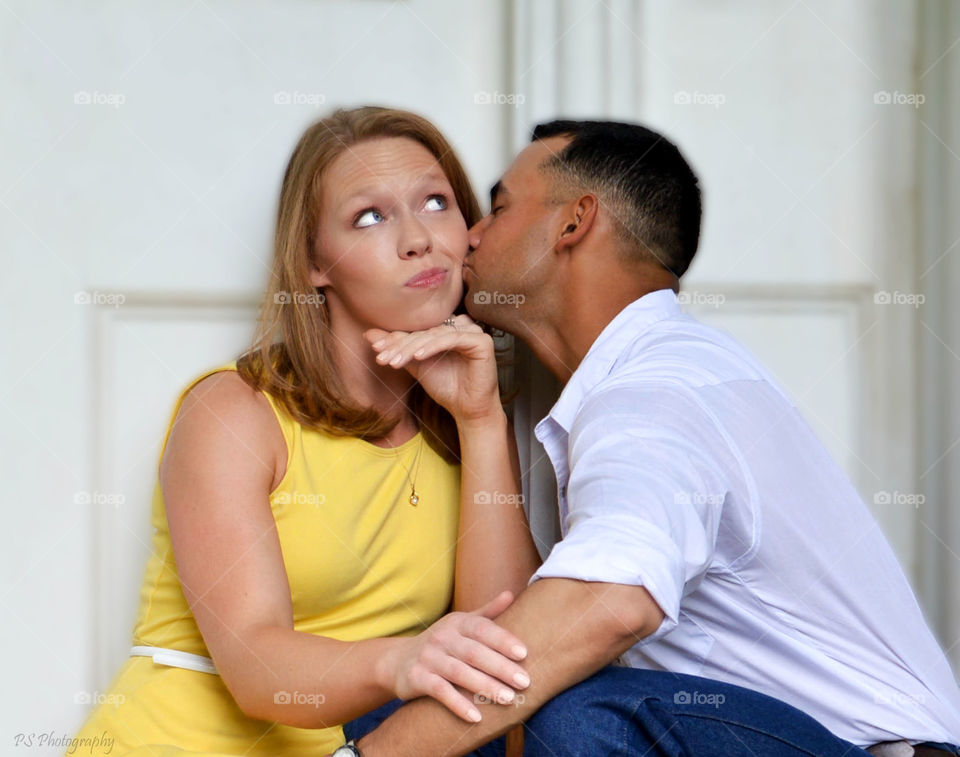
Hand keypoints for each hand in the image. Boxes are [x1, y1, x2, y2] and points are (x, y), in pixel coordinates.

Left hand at [364, 315, 500, 424]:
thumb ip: (397, 349)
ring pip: (435, 335)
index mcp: (448, 328)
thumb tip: (369, 334)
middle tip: (382, 357)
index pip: (418, 330)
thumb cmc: (446, 387)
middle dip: (400, 346)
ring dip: (412, 348)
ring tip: (394, 362)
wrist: (468, 410)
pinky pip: (451, 339)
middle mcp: (461, 325)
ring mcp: (473, 331)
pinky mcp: (481, 341)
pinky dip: (432, 347)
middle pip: (425, 331)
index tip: (376, 350)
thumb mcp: (416, 365)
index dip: (396, 340)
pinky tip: (417, 357)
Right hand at [377, 590, 530, 722]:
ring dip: (485, 686)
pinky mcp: (417, 677)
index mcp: (457, 622)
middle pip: (474, 652)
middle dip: (501, 667)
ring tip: (508, 699)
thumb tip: (510, 594)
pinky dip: (458, 704)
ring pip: (459, 672)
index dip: (503, 640)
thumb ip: (487, 612)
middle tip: (525, 682)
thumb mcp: (461, 624)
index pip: (483, 629)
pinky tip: (476, 717)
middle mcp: (442, 637)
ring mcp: (428, 657)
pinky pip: (440, 691)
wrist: (398, 660)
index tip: (524, 654)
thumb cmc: (442, 643)